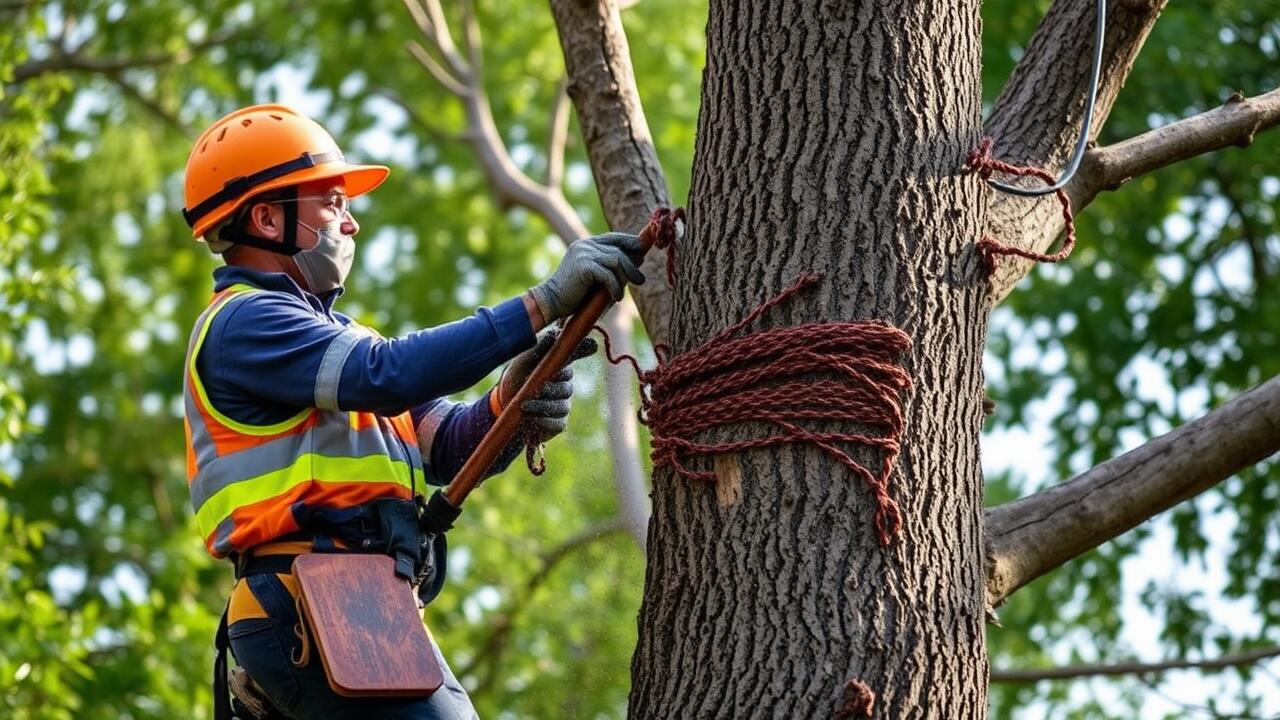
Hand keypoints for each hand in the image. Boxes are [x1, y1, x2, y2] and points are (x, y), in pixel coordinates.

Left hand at [497, 330, 597, 440]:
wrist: (503, 407)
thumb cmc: (514, 380)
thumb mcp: (520, 363)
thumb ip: (536, 351)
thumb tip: (553, 336)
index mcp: (558, 366)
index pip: (574, 357)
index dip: (584, 351)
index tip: (593, 346)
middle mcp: (565, 385)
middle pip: (566, 387)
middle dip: (548, 389)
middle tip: (532, 390)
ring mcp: (564, 404)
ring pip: (561, 406)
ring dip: (541, 406)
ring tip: (523, 406)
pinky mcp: (559, 423)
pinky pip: (558, 423)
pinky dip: (543, 421)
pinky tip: (531, 418)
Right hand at [528, 232, 645, 321]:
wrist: (551, 301)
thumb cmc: (575, 293)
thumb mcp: (597, 277)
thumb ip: (613, 268)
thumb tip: (639, 259)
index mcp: (587, 244)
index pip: (614, 238)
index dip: (631, 242)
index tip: (643, 250)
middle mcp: (586, 245)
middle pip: (618, 251)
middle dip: (632, 266)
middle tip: (640, 280)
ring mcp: (584, 253)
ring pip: (616, 261)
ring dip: (624, 278)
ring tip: (622, 293)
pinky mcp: (583, 265)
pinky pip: (608, 274)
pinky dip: (615, 287)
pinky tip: (616, 297)